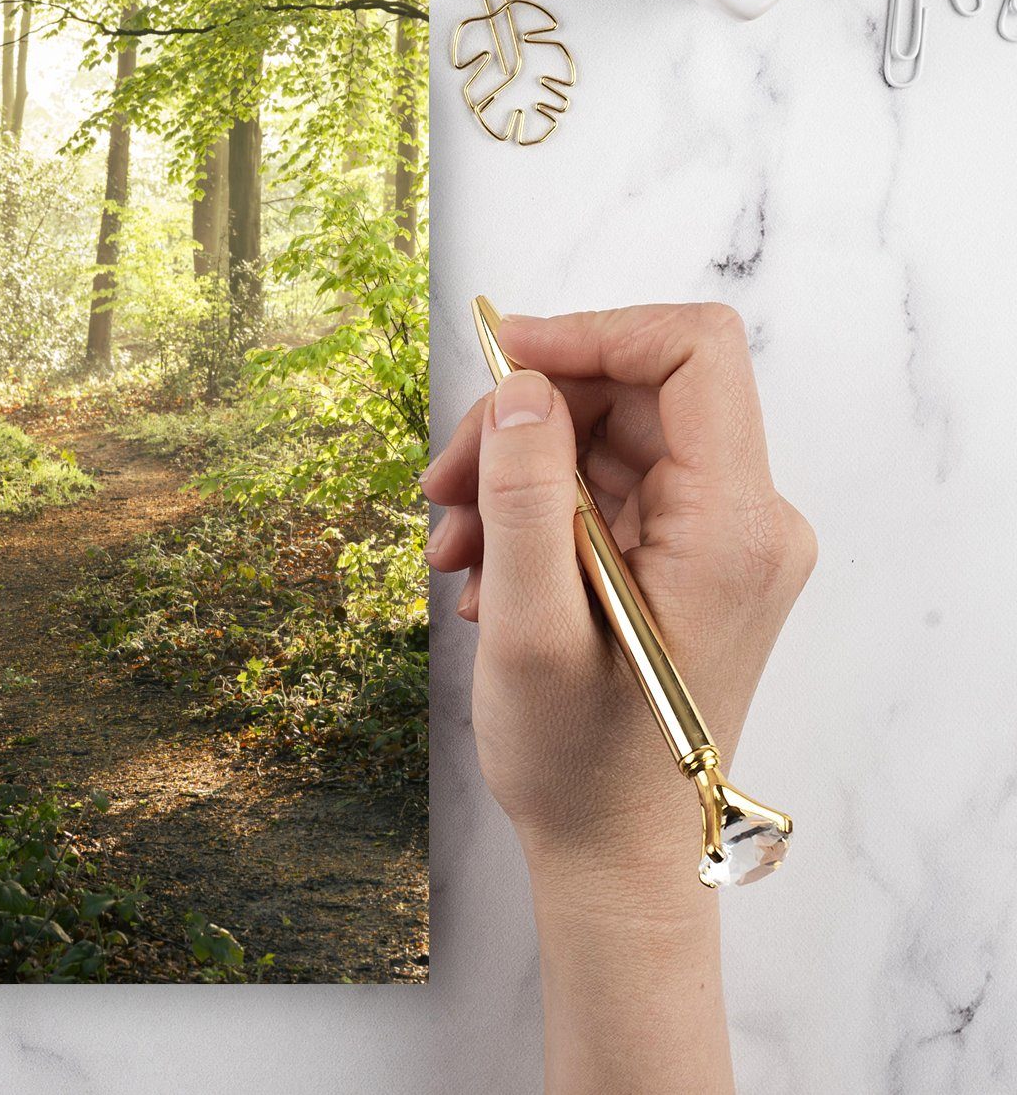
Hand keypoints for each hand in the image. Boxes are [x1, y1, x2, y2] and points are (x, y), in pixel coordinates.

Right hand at [422, 304, 813, 1093]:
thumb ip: (525, 496)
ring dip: (515, 472)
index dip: (590, 334)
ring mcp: (720, 540)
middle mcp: (746, 521)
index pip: (693, 353)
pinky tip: (484, 571)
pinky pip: (606, 489)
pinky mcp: (687, 559)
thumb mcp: (530, 627)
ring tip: (451, 547)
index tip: (498, 360)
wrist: (615, 855)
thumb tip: (520, 386)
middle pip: (634, 392)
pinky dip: (534, 510)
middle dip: (524, 419)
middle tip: (442, 484)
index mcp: (732, 528)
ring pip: (608, 437)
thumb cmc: (579, 764)